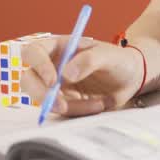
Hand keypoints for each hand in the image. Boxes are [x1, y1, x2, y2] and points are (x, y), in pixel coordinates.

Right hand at [20, 36, 143, 116]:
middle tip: (61, 105)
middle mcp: (52, 65)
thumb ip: (89, 60)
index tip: (53, 80)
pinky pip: (60, 111)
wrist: (131, 79)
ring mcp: (55, 85)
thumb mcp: (109, 55)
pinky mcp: (62, 101)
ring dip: (66, 106)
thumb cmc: (119, 60)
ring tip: (97, 103)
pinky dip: (78, 112)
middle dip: (42, 94)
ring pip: (41, 99)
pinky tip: (97, 104)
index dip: (37, 65)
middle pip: (28, 79)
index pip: (33, 52)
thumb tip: (66, 74)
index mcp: (59, 47)